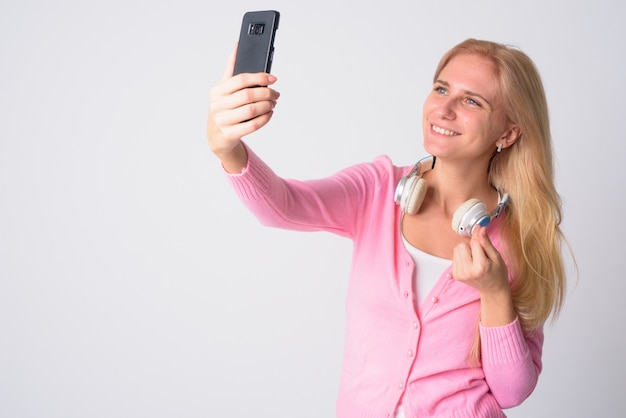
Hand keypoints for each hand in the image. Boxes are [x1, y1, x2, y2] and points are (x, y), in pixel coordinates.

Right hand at [207, 44, 279, 171]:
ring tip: (273, 103)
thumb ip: (231, 68)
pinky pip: (252, 126)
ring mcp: (223, 121)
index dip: (259, 77)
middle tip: (276, 94)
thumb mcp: (224, 89)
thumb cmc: (223, 108)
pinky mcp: (230, 134)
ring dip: (267, 106)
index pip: (240, 79)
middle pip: (248, 95)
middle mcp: (218, 105)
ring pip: (252, 110)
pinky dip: (264, 119)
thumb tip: (238, 46)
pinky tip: (269, 113)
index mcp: (217, 91)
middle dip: (267, 93)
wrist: (217, 135)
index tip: (273, 78)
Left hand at [452, 226, 515, 325]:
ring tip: (475, 259)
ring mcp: (460, 274)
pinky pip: (454, 256)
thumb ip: (486, 243)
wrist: (492, 289)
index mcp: (480, 266)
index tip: (480, 228)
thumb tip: (480, 229)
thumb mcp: (496, 257)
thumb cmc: (497, 273)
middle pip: (462, 245)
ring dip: (465, 251)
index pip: (474, 243)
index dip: (477, 234)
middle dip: (470, 245)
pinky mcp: (455, 275)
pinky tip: (470, 263)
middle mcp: (468, 271)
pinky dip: (462, 257)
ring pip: (457, 249)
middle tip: (480, 253)